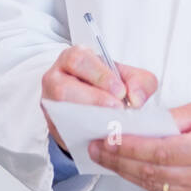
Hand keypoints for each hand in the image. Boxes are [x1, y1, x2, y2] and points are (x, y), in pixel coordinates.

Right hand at [41, 46, 157, 150]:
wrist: (95, 106)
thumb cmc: (109, 86)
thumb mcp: (129, 78)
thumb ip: (140, 82)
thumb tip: (135, 99)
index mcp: (74, 58)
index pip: (80, 59)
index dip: (100, 75)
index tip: (120, 91)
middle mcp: (56, 76)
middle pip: (64, 86)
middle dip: (93, 98)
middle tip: (117, 108)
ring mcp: (50, 101)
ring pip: (60, 108)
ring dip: (87, 116)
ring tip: (111, 121)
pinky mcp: (52, 122)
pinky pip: (62, 126)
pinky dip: (82, 129)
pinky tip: (100, 132)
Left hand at [88, 101, 190, 190]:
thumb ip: (171, 118)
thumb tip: (138, 123)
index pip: (160, 151)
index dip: (130, 147)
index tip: (107, 139)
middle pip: (151, 171)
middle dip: (118, 159)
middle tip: (96, 148)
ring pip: (152, 184)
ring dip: (124, 171)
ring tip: (103, 157)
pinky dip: (140, 179)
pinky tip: (125, 167)